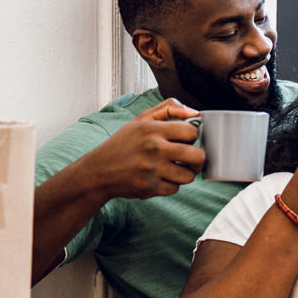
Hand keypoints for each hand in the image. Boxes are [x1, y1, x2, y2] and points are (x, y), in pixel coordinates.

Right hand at [81, 98, 203, 198]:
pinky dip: (171, 184)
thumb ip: (168, 109)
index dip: (191, 136)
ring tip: (174, 167)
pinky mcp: (150, 188)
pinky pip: (175, 188)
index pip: (191, 132)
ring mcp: (152, 171)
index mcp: (152, 130)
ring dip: (185, 173)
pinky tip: (160, 176)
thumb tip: (195, 113)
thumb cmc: (123, 143)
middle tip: (190, 157)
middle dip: (198, 157)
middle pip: (197, 156)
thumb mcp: (141, 119)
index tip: (184, 139)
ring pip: (189, 176)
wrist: (100, 171)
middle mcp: (153, 149)